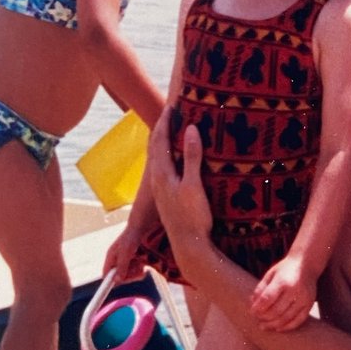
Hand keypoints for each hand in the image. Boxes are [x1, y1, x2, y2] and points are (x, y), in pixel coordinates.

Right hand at [102, 229, 144, 283]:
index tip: (117, 287)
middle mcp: (117, 260)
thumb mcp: (126, 252)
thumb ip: (122, 266)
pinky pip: (136, 271)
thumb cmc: (132, 237)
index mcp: (111, 258)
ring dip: (136, 273)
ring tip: (142, 266)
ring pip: (129, 274)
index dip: (111, 282)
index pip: (106, 274)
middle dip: (129, 276)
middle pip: (119, 276)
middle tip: (138, 270)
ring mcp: (126, 260)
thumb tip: (116, 281)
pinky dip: (140, 270)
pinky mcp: (135, 260)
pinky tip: (144, 266)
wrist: (142, 226)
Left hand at [148, 108, 212, 279]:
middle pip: (156, 145)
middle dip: (162, 127)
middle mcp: (157, 178)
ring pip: (158, 156)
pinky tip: (176, 156)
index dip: (166, 120)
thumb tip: (190, 129)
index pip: (161, 138)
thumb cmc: (193, 216)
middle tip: (171, 111)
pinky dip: (167, 153)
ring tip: (172, 128)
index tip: (172, 104)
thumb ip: (192, 157)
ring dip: (163, 140)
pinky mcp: (166, 195)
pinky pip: (163, 165)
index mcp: (162, 172)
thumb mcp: (194, 185)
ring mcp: (160, 187)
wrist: (188, 244)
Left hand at [251, 256, 315, 331]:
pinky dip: (287, 327)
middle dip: (264, 318)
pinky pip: (298, 320)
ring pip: (286, 318)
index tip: (252, 312)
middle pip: (276, 311)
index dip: (257, 308)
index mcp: (282, 281)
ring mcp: (304, 298)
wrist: (306, 264)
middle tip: (258, 319)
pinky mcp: (309, 304)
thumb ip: (261, 288)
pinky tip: (278, 328)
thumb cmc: (285, 270)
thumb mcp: (270, 274)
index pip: (267, 299)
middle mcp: (294, 290)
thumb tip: (253, 304)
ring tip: (264, 326)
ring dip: (273, 325)